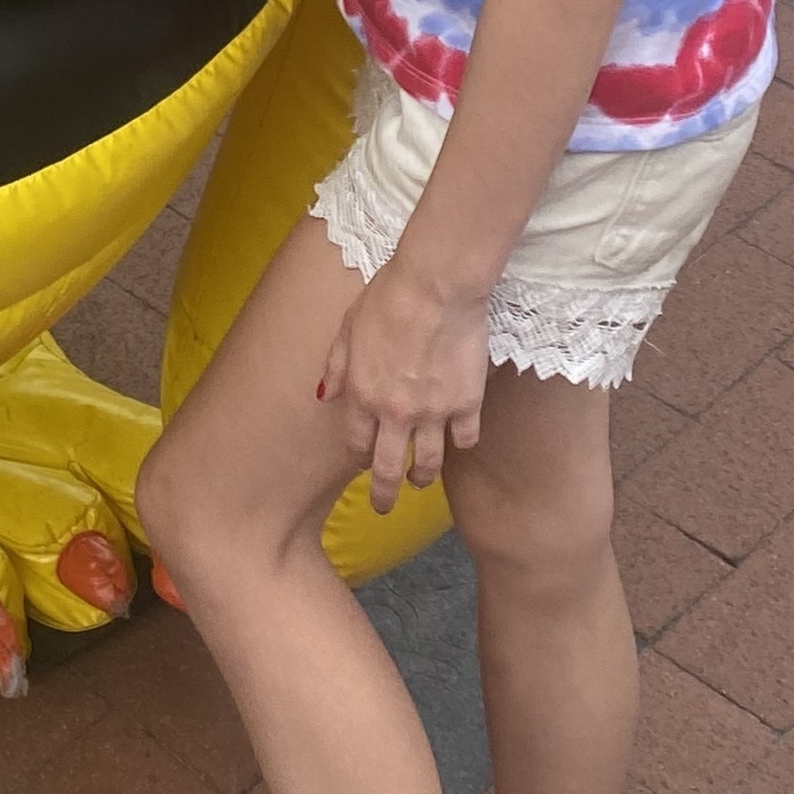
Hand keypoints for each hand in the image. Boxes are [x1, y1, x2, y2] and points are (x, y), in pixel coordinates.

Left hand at [319, 256, 489, 513]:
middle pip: (387, 469)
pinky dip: (459, 444)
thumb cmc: (387, 296)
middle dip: (382, 495)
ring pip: (427, 463)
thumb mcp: (348, 327)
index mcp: (363, 394)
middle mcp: (396, 412)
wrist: (436, 285)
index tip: (362, 460)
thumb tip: (325, 395)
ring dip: (421, 477)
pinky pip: (464, 440)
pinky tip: (456, 441)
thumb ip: (337, 366)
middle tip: (382, 507)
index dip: (358, 456)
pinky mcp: (467, 404)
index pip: (356, 443)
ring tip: (419, 480)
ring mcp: (434, 412)